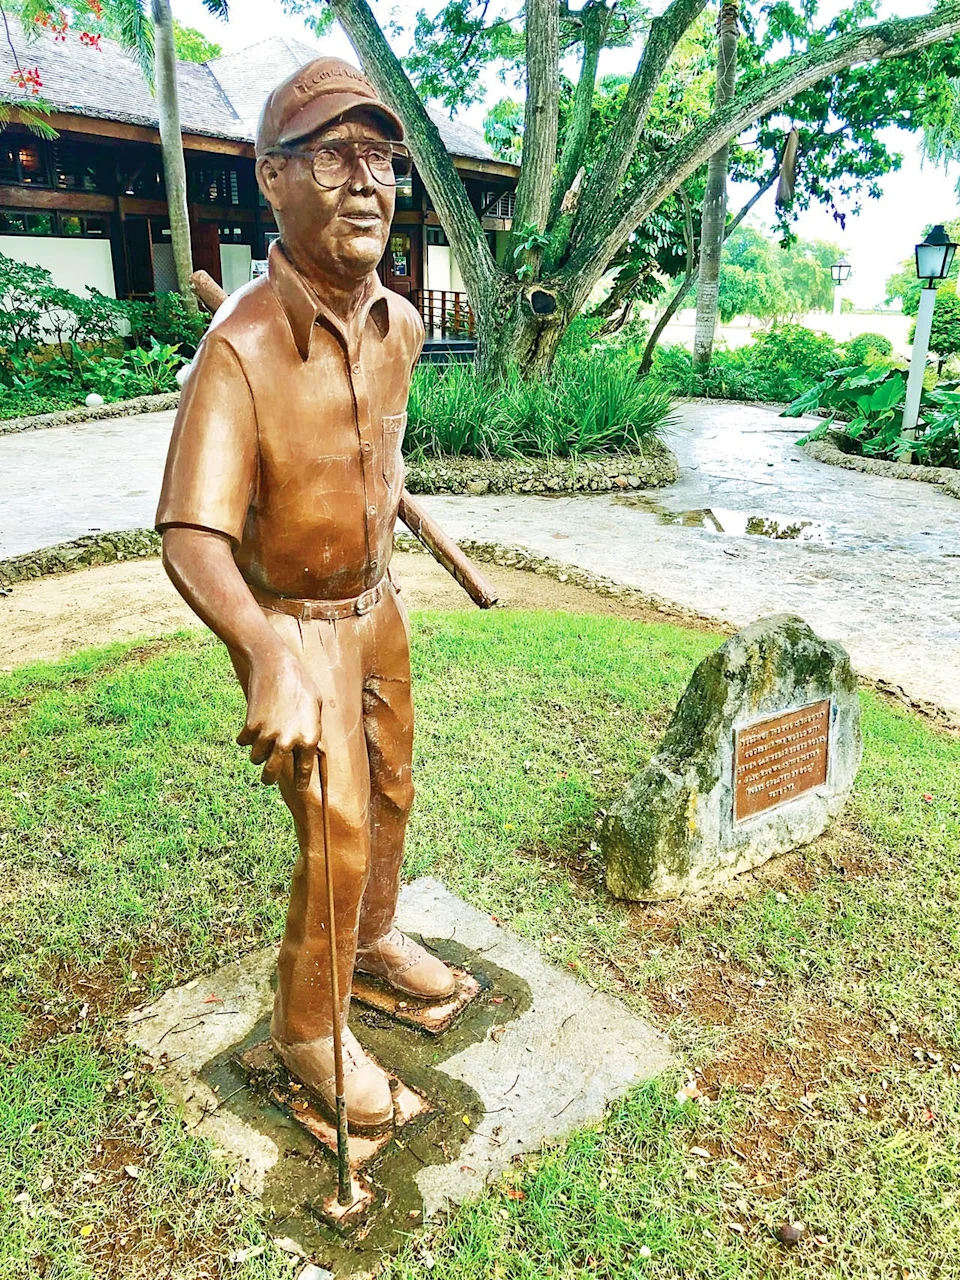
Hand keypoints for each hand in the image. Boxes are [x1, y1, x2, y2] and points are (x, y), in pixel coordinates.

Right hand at [237, 646, 321, 789]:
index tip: (298, 790)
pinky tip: (249, 728)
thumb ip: (312, 730)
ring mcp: (268, 735)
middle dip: (269, 778)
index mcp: (309, 738)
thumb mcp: (316, 707)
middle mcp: (289, 742)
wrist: (276, 665)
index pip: (304, 770)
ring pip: (256, 758)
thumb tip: (312, 748)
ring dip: (257, 754)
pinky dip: (245, 737)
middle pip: (273, 773)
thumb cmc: (300, 684)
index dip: (300, 782)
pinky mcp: (250, 726)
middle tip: (267, 779)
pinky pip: (243, 742)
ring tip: (260, 745)